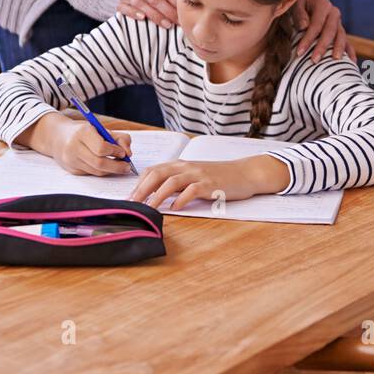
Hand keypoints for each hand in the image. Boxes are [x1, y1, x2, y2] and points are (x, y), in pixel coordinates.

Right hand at [27, 113, 133, 175]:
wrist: (57, 137)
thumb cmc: (84, 132)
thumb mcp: (101, 128)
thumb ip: (119, 138)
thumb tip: (128, 154)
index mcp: (82, 132)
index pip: (101, 148)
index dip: (115, 152)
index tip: (123, 153)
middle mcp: (74, 147)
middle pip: (99, 163)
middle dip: (117, 166)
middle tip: (127, 166)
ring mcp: (71, 160)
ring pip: (97, 171)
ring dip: (111, 170)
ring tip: (120, 166)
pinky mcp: (72, 170)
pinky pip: (92, 173)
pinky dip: (102, 171)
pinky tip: (107, 166)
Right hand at [117, 0, 177, 27]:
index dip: (174, 2)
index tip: (183, 13)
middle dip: (168, 12)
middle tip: (178, 22)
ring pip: (142, 5)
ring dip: (156, 16)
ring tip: (167, 25)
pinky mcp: (121, 3)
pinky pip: (126, 8)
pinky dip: (133, 13)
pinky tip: (142, 18)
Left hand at [128, 155, 289, 210]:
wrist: (245, 173)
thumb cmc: (219, 177)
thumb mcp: (195, 176)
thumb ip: (177, 183)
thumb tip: (155, 196)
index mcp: (180, 165)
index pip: (153, 170)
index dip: (138, 183)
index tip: (128, 198)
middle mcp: (187, 167)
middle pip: (157, 174)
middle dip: (141, 190)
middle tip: (131, 204)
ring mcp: (199, 175)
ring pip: (171, 182)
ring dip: (156, 196)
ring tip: (147, 209)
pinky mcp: (210, 185)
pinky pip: (192, 190)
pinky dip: (181, 199)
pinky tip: (175, 208)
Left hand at [291, 0, 353, 61]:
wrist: (311, 0)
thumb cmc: (301, 4)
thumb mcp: (297, 4)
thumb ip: (299, 14)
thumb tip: (304, 26)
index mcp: (323, 5)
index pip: (316, 24)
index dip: (308, 39)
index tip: (300, 52)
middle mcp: (334, 13)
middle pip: (330, 32)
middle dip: (322, 47)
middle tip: (314, 60)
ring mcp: (339, 23)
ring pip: (341, 36)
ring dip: (338, 49)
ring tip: (335, 60)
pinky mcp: (341, 31)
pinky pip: (347, 42)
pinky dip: (350, 52)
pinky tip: (351, 63)